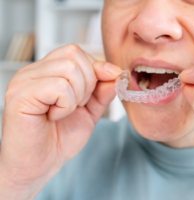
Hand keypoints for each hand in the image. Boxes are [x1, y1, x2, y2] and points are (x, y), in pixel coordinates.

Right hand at [0, 44, 121, 199]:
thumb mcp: (89, 112)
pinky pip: (58, 87)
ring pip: (69, 69)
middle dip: (88, 83)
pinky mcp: (20, 95)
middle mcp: (33, 71)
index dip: (96, 68)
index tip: (103, 87)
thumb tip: (116, 73)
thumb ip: (102, 91)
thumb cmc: (59, 139)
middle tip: (77, 105)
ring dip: (76, 96)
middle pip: (74, 54)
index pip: (76, 51)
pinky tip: (54, 117)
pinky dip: (65, 105)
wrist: (38, 166)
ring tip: (64, 112)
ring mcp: (24, 81)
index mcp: (47, 72)